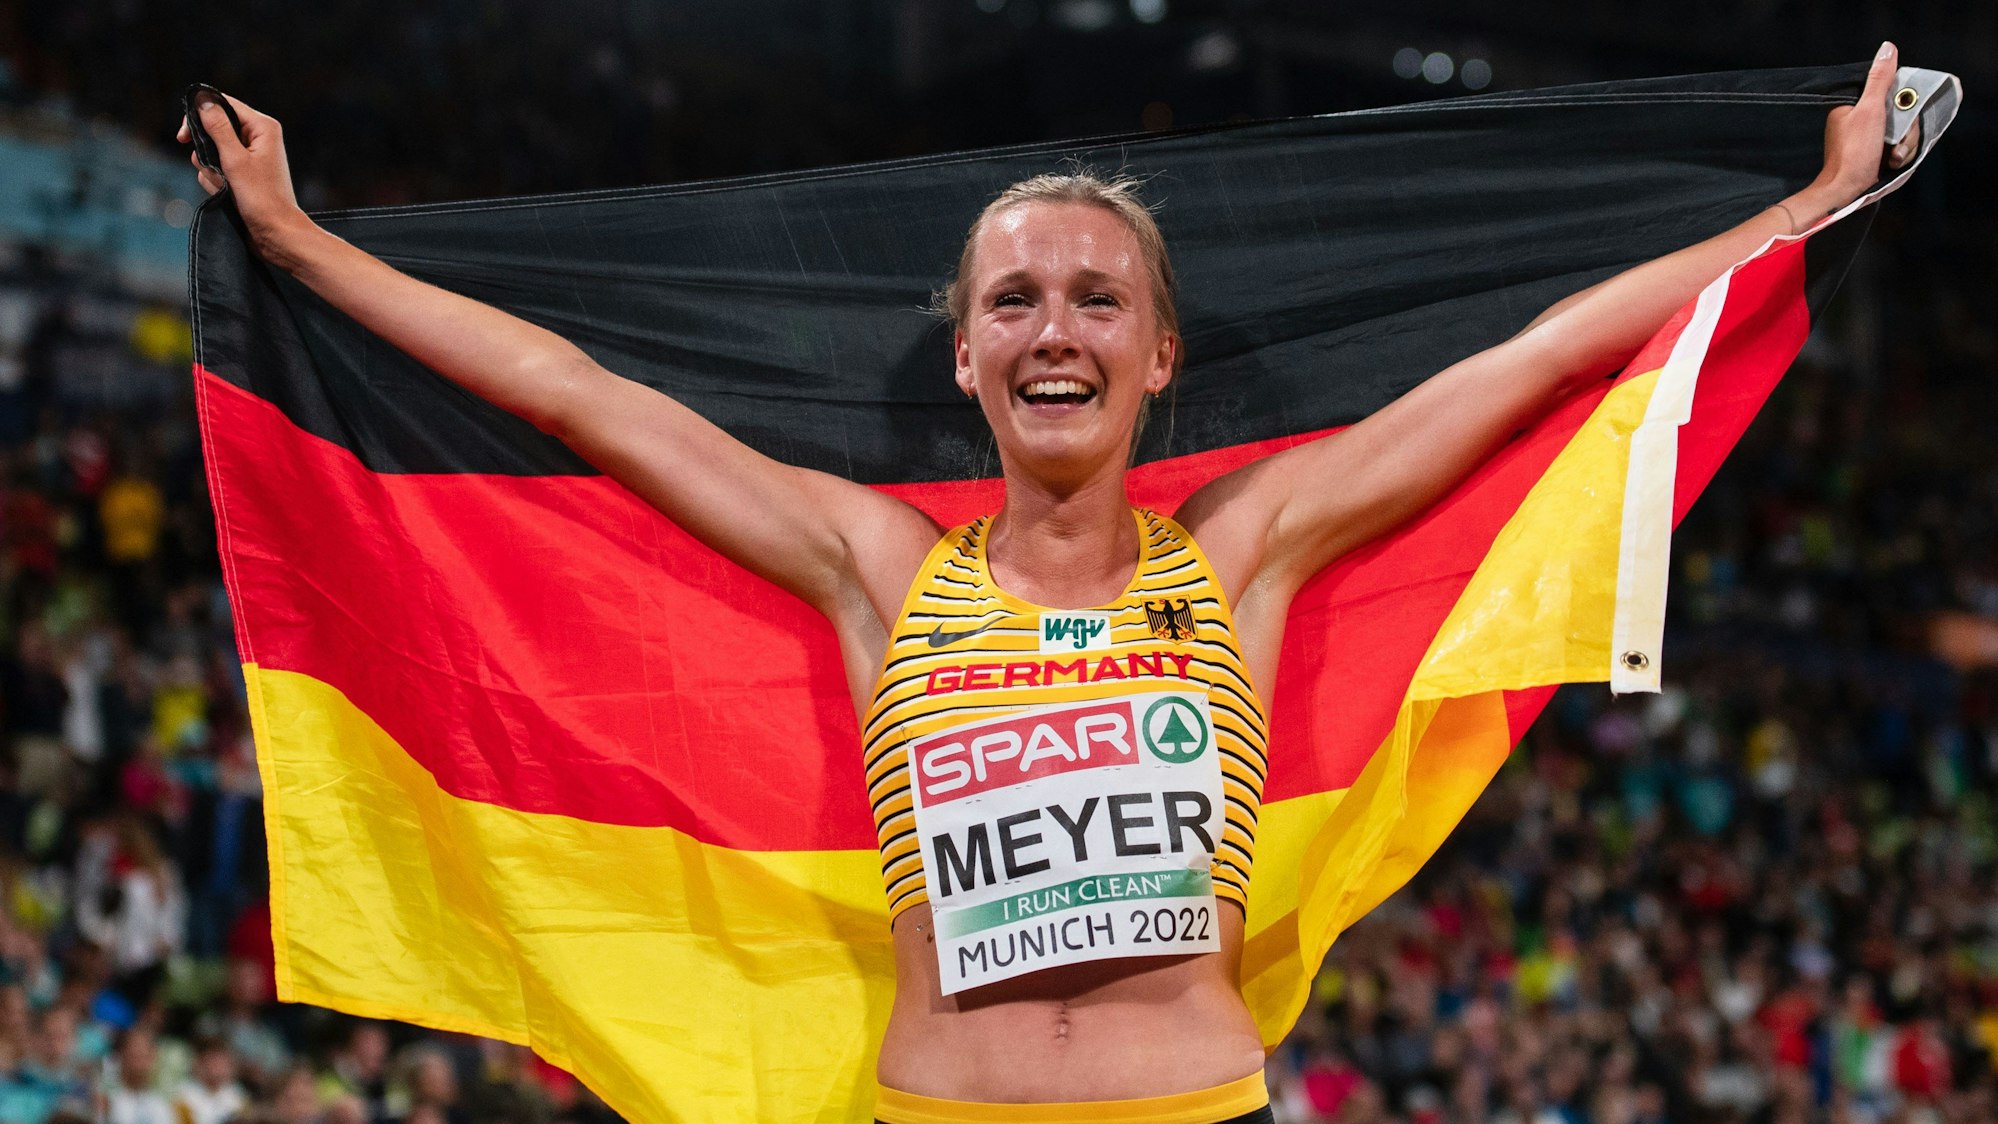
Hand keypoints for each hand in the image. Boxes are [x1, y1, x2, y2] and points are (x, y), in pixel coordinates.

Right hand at [175, 90, 311, 263]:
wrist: (275, 233)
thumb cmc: (261, 198)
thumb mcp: (235, 160)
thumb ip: (218, 128)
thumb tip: (203, 100)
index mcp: (262, 127)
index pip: (223, 104)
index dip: (199, 115)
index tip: (183, 136)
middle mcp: (257, 137)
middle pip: (214, 127)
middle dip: (206, 150)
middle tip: (212, 168)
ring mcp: (249, 156)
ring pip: (211, 150)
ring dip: (211, 169)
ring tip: (226, 186)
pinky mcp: (242, 173)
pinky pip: (216, 168)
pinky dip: (215, 180)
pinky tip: (226, 193)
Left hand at [1812, 42, 1920, 207]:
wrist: (1845, 192)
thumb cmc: (1854, 153)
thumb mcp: (1870, 111)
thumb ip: (1880, 80)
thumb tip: (1887, 49)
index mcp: (1853, 105)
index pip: (1891, 91)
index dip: (1903, 105)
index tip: (1901, 118)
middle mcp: (1860, 118)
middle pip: (1901, 114)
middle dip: (1905, 132)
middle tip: (1894, 145)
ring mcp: (1869, 135)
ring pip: (1903, 131)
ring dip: (1904, 146)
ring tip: (1891, 157)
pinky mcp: (1876, 151)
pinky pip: (1899, 145)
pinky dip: (1899, 155)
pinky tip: (1891, 162)